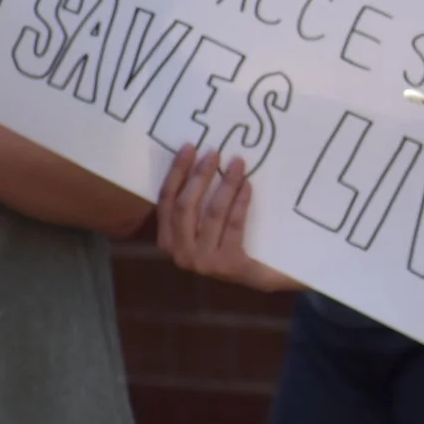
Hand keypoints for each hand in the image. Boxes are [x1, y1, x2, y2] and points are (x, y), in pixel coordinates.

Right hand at [157, 144, 299, 290]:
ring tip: (238, 163)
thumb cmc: (226, 243)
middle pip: (186, 205)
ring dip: (226, 184)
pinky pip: (234, 224)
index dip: (177, 172)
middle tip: (215, 153)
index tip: (190, 148)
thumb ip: (193, 203)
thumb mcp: (201, 226)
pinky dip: (240, 202)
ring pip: (212, 213)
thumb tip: (198, 159)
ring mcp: (203, 261)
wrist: (257, 276)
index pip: (166, 201)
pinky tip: (247, 185)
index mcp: (167, 241)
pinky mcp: (227, 264)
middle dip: (200, 175)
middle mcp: (180, 254)